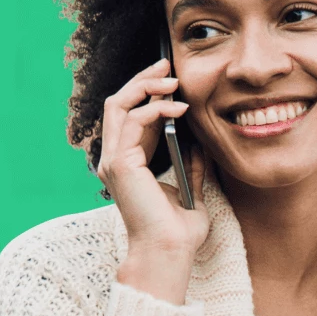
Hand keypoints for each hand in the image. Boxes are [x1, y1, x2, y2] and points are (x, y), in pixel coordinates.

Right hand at [98, 60, 210, 303]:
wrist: (170, 252)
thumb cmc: (179, 231)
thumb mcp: (192, 190)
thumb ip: (192, 165)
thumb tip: (201, 142)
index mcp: (131, 163)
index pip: (131, 115)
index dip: (148, 93)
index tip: (172, 78)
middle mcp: (117, 159)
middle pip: (119, 103)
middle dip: (142, 79)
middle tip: (167, 63)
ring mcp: (114, 160)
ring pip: (119, 105)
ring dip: (147, 87)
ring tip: (173, 79)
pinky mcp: (120, 164)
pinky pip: (132, 121)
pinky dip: (155, 108)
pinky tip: (178, 108)